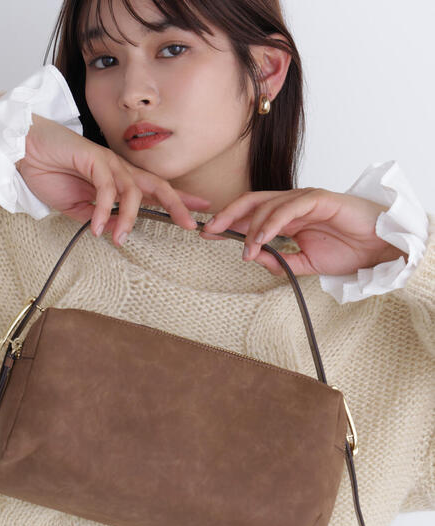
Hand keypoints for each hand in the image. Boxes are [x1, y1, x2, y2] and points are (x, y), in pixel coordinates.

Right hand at [16, 114, 210, 243]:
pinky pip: (106, 188)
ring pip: (133, 190)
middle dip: (177, 204)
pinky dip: (102, 209)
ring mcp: (108, 162)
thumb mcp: (78, 208)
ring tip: (121, 238)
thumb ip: (98, 219)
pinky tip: (94, 226)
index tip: (197, 214)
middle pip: (157, 186)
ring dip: (129, 217)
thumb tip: (116, 232)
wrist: (24, 152)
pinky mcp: (93, 158)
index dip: (179, 201)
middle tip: (191, 223)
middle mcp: (120, 170)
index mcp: (119, 180)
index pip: (155, 192)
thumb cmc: (50, 174)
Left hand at [201, 187, 407, 275]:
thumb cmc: (349, 250)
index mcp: (287, 218)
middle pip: (251, 202)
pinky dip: (272, 223)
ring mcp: (305, 199)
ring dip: (252, 228)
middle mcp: (292, 205)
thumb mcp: (307, 263)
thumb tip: (258, 261)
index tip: (209, 233)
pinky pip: (290, 207)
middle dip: (228, 216)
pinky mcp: (319, 199)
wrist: (380, 247)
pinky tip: (262, 239)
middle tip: (210, 231)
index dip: (229, 222)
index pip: (251, 214)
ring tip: (245, 250)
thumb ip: (283, 262)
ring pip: (268, 205)